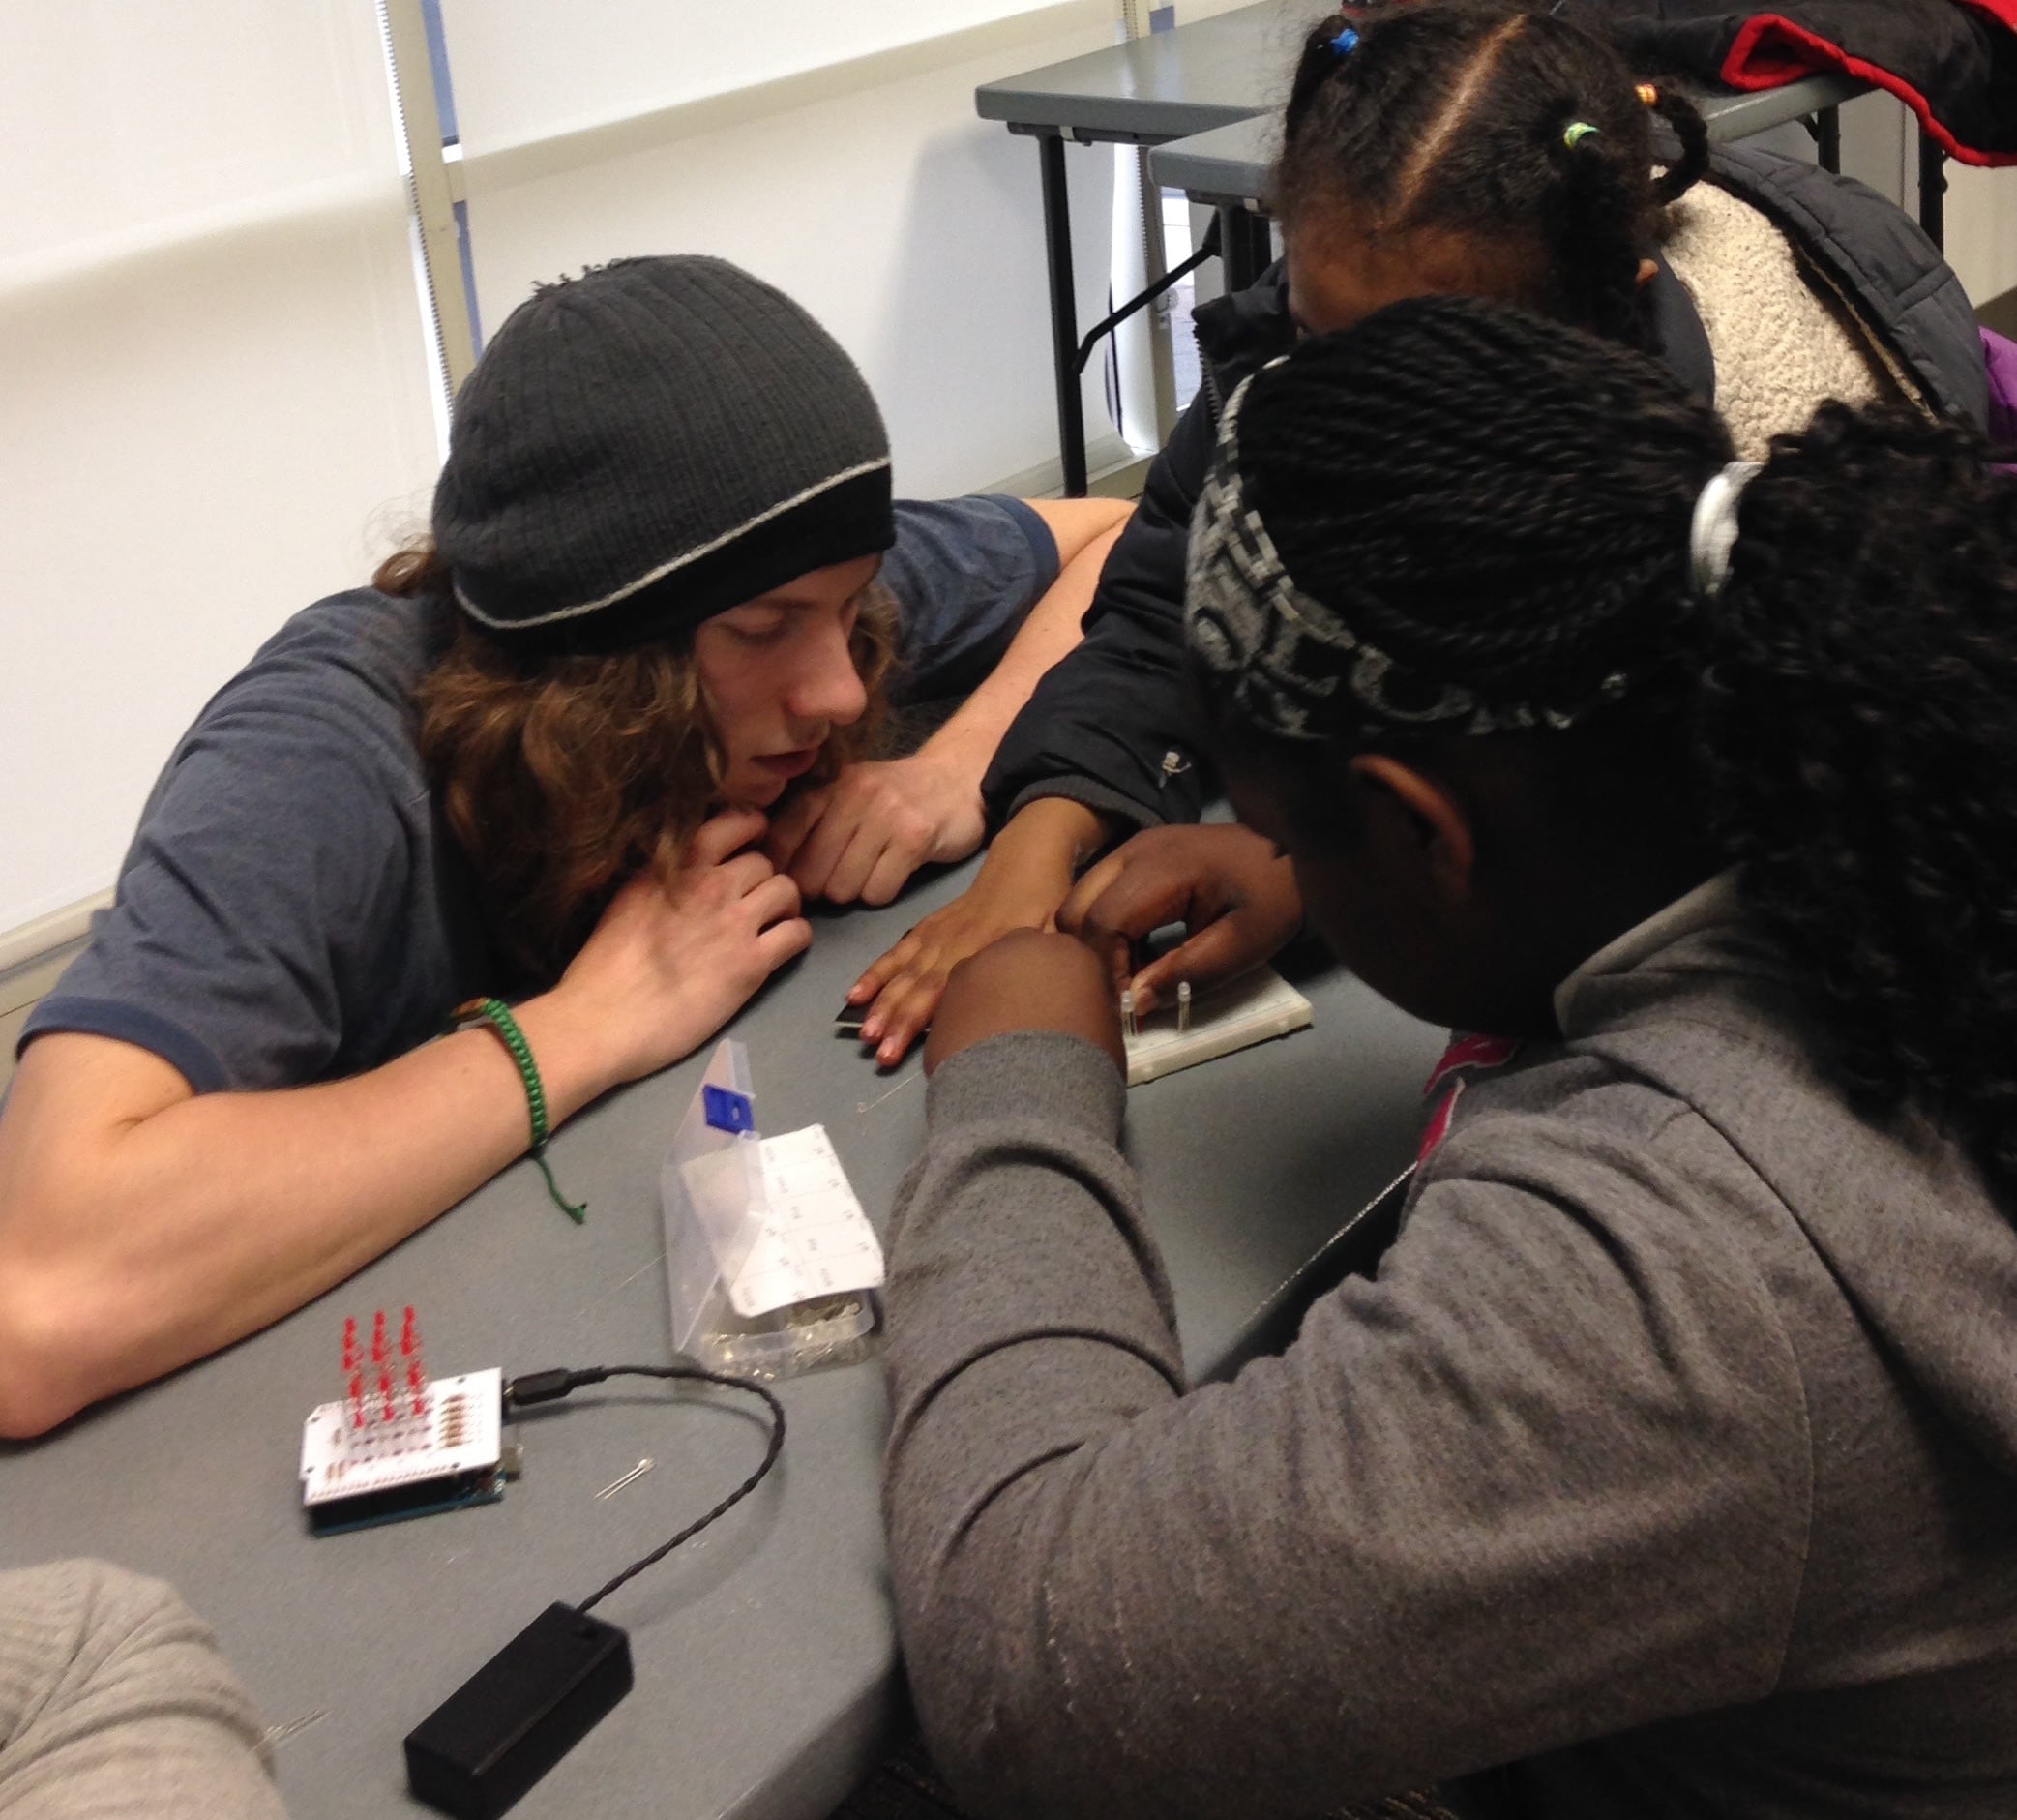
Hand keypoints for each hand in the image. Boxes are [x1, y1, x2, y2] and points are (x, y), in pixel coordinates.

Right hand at [549, 809, 810, 1086]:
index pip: (736, 821)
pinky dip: (795, 937)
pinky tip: (778, 948)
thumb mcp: (630, 896)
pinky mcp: (753, 964)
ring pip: (787, 890)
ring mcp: (736, 923)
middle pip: (764, 862)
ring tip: (769, 923)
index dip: (751, 832)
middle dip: (761, 880)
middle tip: (751, 902)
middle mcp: (712, 884)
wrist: (605, 1018)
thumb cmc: (605, 965)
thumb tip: (687, 866)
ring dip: (783, 905)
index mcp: (678, 864)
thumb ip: (665, 874)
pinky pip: (798, 933)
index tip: (748, 847)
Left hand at [765, 753, 985, 906]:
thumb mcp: (852, 795)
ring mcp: (886, 815)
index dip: (782, 868)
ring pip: (844, 887)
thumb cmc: (898, 796)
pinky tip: (893, 875)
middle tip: (837, 885)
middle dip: (821, 889)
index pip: (784, 835)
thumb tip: (776, 871)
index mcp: (831, 785)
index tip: (791, 881)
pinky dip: (882, 894)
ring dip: (854, 892)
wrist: (960, 779)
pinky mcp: (915, 837)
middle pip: (812, 872)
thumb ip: (816, 821)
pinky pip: (879, 891)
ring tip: (870, 875)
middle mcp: (854, 795)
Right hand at [843, 799, 1107, 1067]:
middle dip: (894, 1019)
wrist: (1025, 861)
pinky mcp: (928, 927)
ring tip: (862, 1030)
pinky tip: (855, 994)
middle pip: (918, 986)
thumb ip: (1048, 966)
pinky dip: (876, 972)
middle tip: (875, 1050)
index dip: (917, 1021)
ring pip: (903, 970)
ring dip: (881, 1001)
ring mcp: (937, 934)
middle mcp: (953, 943)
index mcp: (985, 948)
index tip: (897, 1049)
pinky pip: (898, 951)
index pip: (944, 992)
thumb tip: (1048, 1003)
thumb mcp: (1057, 935)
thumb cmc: (1045, 903)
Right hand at [1056, 823, 1302, 1014]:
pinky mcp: (1135, 856)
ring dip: (1096, 945)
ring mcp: (1131, 849)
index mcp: (1162, 868)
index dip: (1107, 971)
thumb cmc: (1273, 896)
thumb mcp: (1243, 944)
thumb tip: (1136, 1002)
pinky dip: (1107, 930)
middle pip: (1075, 910)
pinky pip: (1098, 895)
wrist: (1291, 850)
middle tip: (1129, 991)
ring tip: (1137, 975)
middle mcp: (1134, 851)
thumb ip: (1187, 973)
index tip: (1132, 1005)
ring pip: (1080, 902)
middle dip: (1092, 958)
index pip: (1102, 922)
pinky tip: (1140, 952)